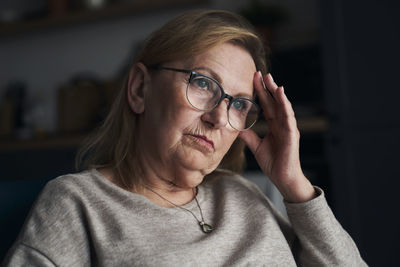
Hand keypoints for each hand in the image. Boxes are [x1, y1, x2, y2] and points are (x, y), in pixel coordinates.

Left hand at [239, 72, 315, 202]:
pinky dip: (285, 106)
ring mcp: (288, 128)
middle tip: (260, 73)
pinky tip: (281, 95)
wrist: (283, 179)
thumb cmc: (274, 163)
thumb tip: (237, 127)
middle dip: (268, 87)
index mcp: (275, 125)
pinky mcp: (292, 135)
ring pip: (283, 106)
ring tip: (271, 80)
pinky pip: (288, 117)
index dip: (261, 92)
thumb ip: (248, 136)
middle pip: (274, 102)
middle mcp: (282, 124)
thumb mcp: (257, 146)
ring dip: (277, 92)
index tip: (253, 79)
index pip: (267, 105)